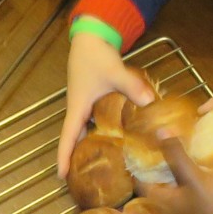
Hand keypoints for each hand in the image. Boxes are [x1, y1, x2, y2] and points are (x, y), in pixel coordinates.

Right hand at [58, 31, 155, 177]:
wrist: (91, 36)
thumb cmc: (96, 55)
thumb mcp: (115, 72)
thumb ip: (132, 87)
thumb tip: (151, 104)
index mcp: (78, 106)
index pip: (68, 136)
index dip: (64, 156)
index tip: (61, 176)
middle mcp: (79, 108)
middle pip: (75, 138)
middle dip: (76, 157)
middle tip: (82, 177)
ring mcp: (86, 103)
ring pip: (86, 129)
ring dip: (90, 145)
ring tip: (100, 164)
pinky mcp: (94, 97)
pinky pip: (95, 120)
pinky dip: (102, 131)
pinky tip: (117, 138)